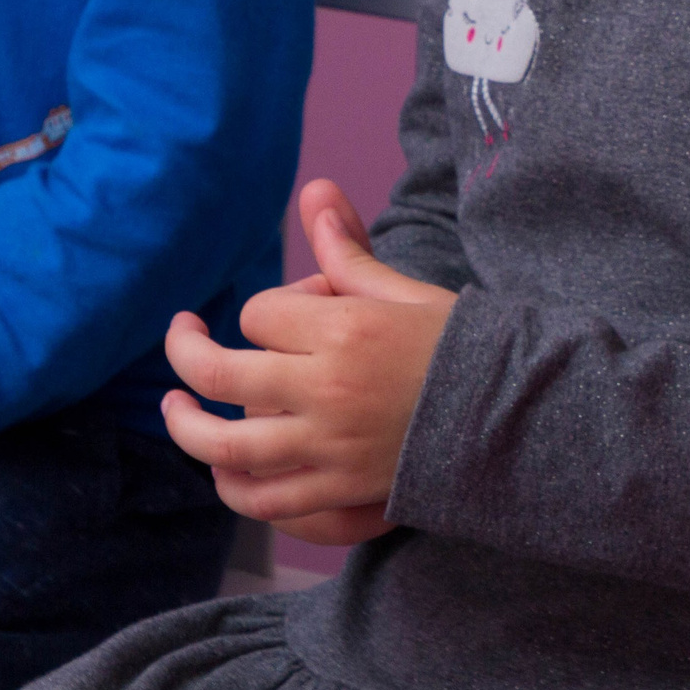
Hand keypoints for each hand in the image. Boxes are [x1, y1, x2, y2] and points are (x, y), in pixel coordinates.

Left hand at [160, 180, 454, 534]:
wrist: (514, 416)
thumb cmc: (460, 346)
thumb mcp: (405, 292)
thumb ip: (348, 252)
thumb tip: (313, 192)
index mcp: (346, 330)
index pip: (260, 315)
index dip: (272, 310)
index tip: (300, 316)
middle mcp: (327, 388)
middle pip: (221, 372)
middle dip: (187, 352)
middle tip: (182, 338)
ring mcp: (328, 445)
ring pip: (225, 443)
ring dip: (186, 424)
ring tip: (175, 406)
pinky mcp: (337, 490)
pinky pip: (263, 497)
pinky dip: (232, 486)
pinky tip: (221, 467)